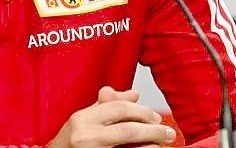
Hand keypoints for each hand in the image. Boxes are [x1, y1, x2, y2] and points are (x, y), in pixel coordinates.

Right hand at [47, 86, 176, 147]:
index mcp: (81, 119)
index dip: (141, 111)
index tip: (155, 116)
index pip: (117, 108)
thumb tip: (134, 94)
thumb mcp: (83, 121)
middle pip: (127, 128)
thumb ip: (105, 107)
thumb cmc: (68, 145)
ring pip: (129, 144)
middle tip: (167, 131)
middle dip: (152, 129)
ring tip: (163, 143)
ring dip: (151, 143)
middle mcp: (85, 135)